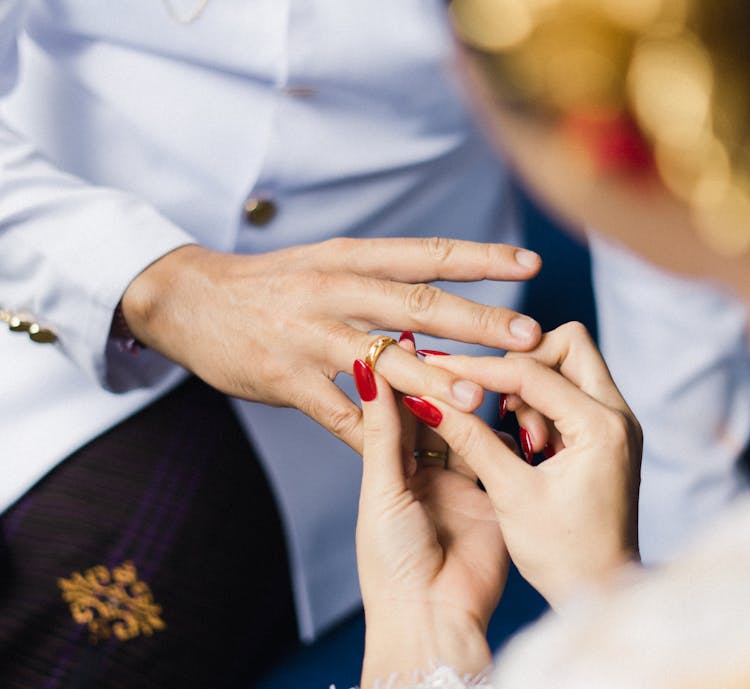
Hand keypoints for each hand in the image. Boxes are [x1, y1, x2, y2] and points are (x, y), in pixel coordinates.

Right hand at [120, 237, 541, 450]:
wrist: (191, 299)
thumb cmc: (272, 285)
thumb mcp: (324, 264)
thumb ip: (378, 280)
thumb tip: (438, 301)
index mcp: (350, 259)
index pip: (427, 253)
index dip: (481, 257)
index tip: (531, 263)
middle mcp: (334, 289)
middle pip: (417, 303)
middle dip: (476, 320)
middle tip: (529, 336)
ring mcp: (308, 334)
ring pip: (381, 360)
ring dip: (432, 382)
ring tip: (478, 403)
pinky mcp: (284, 377)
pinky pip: (338, 412)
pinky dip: (374, 433)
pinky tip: (407, 451)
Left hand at [355, 353, 507, 687]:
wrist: (433, 617)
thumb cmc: (392, 561)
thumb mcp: (383, 489)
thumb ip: (382, 431)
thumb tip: (366, 372)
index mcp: (390, 473)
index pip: (397, 414)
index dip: (402, 380)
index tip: (405, 342)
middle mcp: (426, 475)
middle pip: (435, 418)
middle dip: (439, 387)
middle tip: (446, 349)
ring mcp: (462, 484)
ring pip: (467, 430)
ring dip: (470, 404)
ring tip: (474, 369)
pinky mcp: (495, 496)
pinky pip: (497, 453)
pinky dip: (498, 429)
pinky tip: (502, 401)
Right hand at [408, 322, 641, 607]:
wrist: (602, 592)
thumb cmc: (564, 555)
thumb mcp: (511, 493)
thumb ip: (471, 439)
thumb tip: (429, 402)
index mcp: (601, 428)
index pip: (532, 372)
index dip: (480, 369)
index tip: (442, 368)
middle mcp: (618, 415)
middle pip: (567, 345)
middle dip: (522, 361)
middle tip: (491, 395)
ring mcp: (615, 424)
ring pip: (568, 365)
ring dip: (531, 386)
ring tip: (516, 434)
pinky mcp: (605, 435)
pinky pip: (569, 393)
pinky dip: (541, 404)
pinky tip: (526, 441)